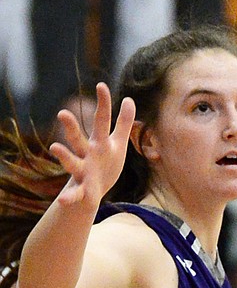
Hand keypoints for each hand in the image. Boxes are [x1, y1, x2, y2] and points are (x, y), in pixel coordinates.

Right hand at [48, 82, 134, 210]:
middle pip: (78, 139)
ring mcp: (82, 172)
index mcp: (99, 143)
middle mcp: (87, 155)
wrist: (92, 194)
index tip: (101, 85)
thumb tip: (129, 99)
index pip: (101, 120)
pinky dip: (69, 198)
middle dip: (72, 128)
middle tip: (62, 113)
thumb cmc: (106, 164)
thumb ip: (123, 123)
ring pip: (71, 163)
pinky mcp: (83, 191)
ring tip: (55, 148)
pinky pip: (75, 195)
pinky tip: (62, 201)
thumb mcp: (118, 144)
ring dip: (64, 156)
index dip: (103, 104)